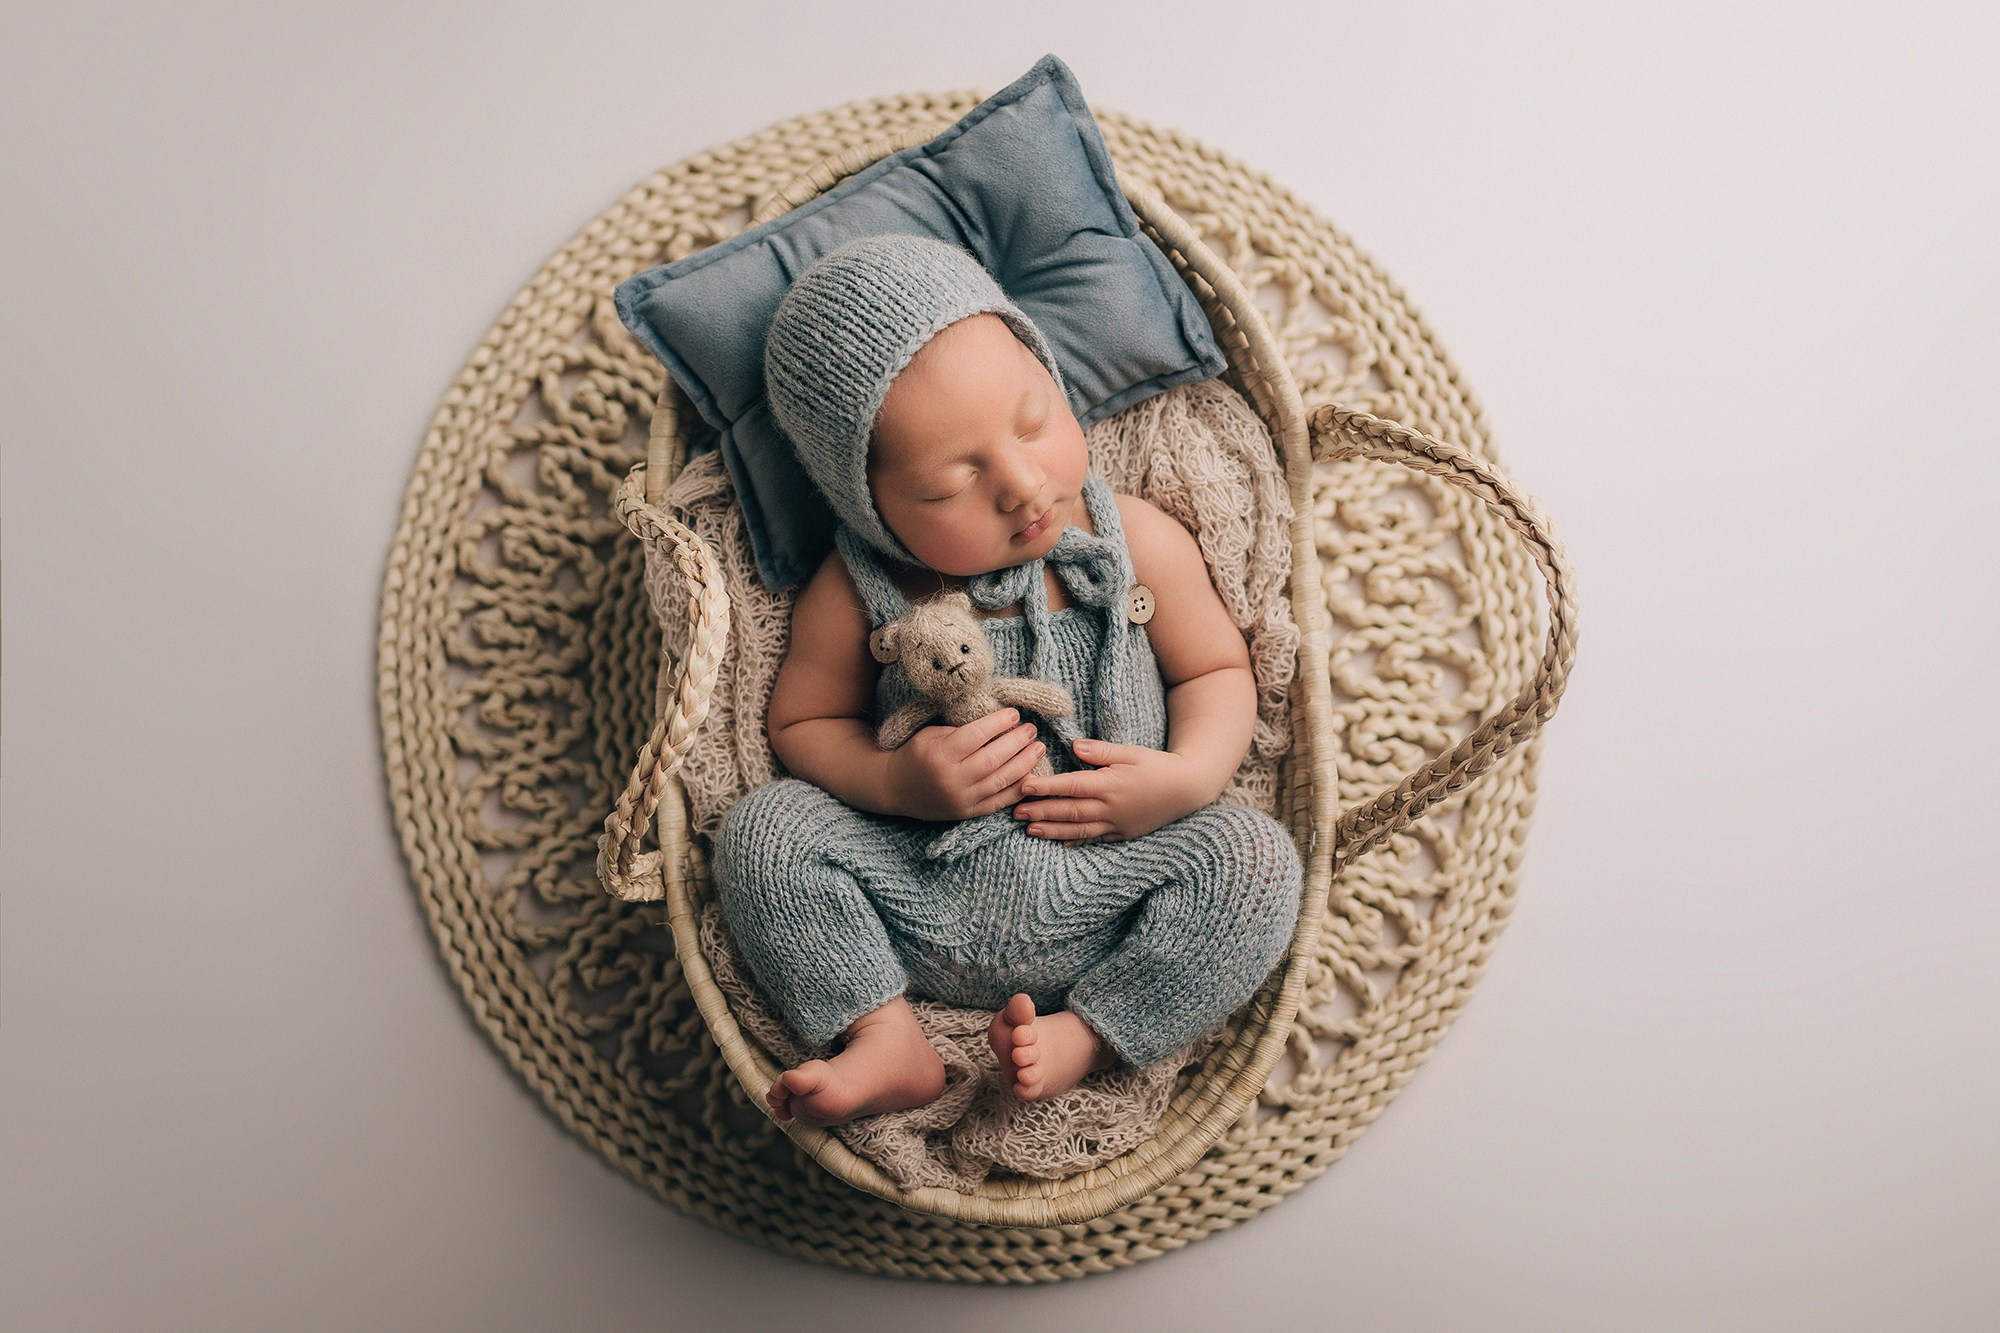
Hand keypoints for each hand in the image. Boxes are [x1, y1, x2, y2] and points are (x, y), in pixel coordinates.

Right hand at [886, 707, 1046, 821]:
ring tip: (1038, 748)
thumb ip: (961, 731)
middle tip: (1031, 730)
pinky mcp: (966, 813)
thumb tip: (997, 723)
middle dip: (1017, 742)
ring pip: (1000, 781)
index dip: (998, 723)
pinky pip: (998, 802)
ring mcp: (961, 799)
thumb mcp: (931, 734)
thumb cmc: (914, 754)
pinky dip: (1017, 789)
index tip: (1014, 714)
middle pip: (993, 759)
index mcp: (940, 754)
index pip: (976, 736)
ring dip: (1024, 764)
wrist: (893, 788)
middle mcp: (951, 779)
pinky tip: (1031, 775)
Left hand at [1011, 738, 1198, 842]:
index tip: (1024, 786)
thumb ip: (1102, 751)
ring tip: (1030, 830)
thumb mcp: (1131, 752)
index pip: (1072, 786)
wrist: (1187, 789)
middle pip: (1070, 811)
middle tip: (1016, 812)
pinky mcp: (1123, 833)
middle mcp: (1111, 807)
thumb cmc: (1157, 765)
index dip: (1046, 787)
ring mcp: (1117, 824)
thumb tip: (1075, 746)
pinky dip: (1076, 842)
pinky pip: (1096, 839)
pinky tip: (1060, 843)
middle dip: (1041, 812)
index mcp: (1111, 784)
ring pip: (1079, 830)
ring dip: (1052, 831)